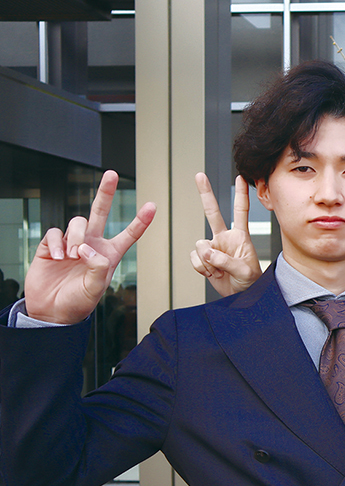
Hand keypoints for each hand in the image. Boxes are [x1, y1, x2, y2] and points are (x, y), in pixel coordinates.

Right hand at [24, 170, 155, 324]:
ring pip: (77, 223)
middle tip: (112, 174)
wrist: (52, 311)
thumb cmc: (78, 303)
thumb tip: (86, 248)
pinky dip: (56, 243)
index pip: (129, 234)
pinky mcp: (51, 245)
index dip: (140, 220)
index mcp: (110, 254)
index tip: (152, 205)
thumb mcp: (95, 289)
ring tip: (71, 256)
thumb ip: (97, 268)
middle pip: (100, 212)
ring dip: (75, 237)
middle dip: (106, 192)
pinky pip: (55, 233)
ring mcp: (71, 243)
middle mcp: (92, 244)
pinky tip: (57, 257)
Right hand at [191, 173, 261, 296]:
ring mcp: (213, 248)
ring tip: (219, 270)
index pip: (240, 212)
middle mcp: (224, 238)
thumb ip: (225, 260)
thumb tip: (206, 252)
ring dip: (207, 261)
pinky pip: (194, 259)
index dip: (241, 195)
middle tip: (199, 176)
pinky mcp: (203, 259)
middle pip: (212, 213)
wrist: (242, 296)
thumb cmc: (250, 282)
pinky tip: (212, 273)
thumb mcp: (244, 271)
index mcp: (240, 237)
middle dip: (205, 194)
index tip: (241, 178)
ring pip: (199, 245)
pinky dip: (201, 268)